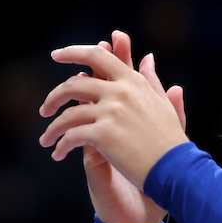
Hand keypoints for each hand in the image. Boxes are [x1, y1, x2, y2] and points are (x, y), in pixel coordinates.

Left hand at [39, 31, 186, 222]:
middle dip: (54, 96)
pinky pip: (72, 136)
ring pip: (68, 113)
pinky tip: (58, 155)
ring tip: (46, 139)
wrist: (176, 169)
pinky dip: (61, 146)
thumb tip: (146, 58)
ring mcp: (111, 112)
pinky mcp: (104, 135)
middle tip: (45, 109)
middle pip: (75, 84)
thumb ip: (151, 80)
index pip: (98, 57)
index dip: (73, 52)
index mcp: (133, 82)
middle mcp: (120, 92)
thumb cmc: (171, 141)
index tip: (57, 55)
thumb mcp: (163, 104)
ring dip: (53, 127)